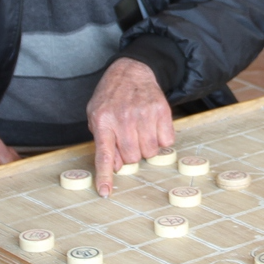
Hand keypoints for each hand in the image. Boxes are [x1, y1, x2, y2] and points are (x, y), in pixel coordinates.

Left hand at [86, 57, 175, 194]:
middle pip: (131, 158)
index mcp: (103, 121)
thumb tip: (114, 166)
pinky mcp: (162, 111)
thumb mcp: (96, 115)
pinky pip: (167, 141)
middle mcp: (123, 118)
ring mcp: (144, 114)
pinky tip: (153, 126)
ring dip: (146, 147)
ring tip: (141, 131)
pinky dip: (161, 139)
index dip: (105, 176)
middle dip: (130, 154)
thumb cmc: (112, 96)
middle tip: (129, 138)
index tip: (106, 193)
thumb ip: (102, 141)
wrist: (131, 71)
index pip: (104, 155)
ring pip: (150, 152)